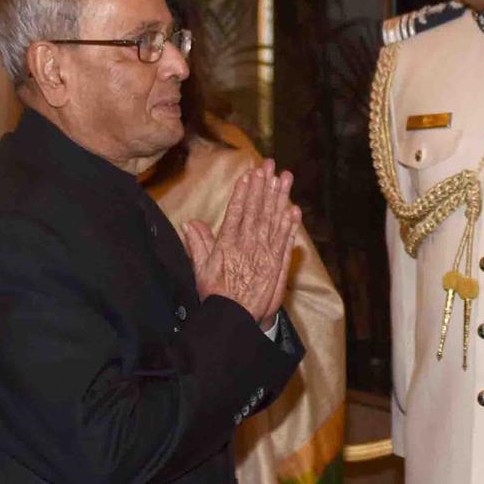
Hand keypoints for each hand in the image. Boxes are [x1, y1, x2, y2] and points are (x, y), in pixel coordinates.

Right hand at [182, 160, 299, 326]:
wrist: (235, 318)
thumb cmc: (216, 295)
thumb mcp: (201, 268)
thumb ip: (199, 243)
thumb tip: (190, 223)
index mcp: (228, 243)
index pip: (237, 211)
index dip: (244, 191)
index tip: (250, 174)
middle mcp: (248, 245)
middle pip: (257, 210)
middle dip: (263, 186)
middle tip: (269, 165)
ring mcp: (265, 254)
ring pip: (273, 221)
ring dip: (279, 198)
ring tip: (284, 178)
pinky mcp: (277, 265)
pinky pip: (285, 240)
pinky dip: (290, 225)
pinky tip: (294, 210)